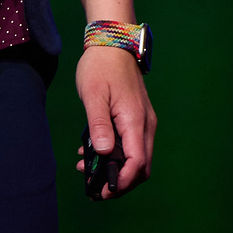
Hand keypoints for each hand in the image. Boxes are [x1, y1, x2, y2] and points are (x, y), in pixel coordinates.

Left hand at [72, 45, 154, 199]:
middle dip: (120, 181)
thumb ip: (99, 124)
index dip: (122, 180)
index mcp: (135, 120)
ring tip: (86, 169)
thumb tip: (103, 152)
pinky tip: (92, 152)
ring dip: (116, 168)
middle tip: (94, 187)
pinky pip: (132, 144)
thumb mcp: (94, 94)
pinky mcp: (136, 118)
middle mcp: (145, 124)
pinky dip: (116, 155)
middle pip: (141, 166)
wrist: (113, 42)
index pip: (137, 162)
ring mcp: (143, 121)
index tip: (103, 190)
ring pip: (137, 157)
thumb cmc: (101, 66)